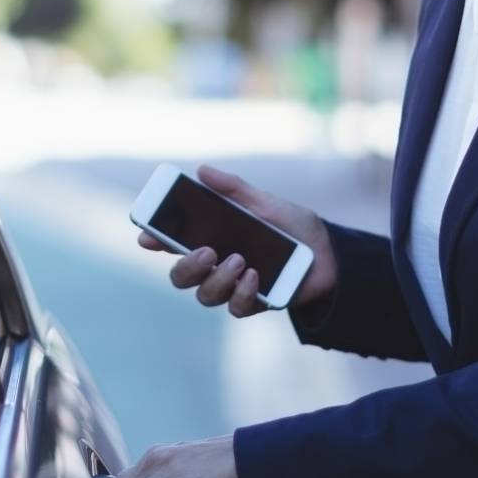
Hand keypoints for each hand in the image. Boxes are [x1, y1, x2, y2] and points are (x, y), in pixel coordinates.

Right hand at [137, 164, 336, 316]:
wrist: (330, 254)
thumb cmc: (293, 227)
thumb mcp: (265, 202)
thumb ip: (234, 189)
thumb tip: (202, 170)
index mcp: (213, 238)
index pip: (173, 242)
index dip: (155, 240)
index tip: (147, 237)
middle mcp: (216, 266)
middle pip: (180, 276)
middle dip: (187, 266)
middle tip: (206, 251)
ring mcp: (233, 287)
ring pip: (204, 294)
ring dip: (218, 278)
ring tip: (239, 260)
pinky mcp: (254, 303)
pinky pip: (235, 307)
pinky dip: (242, 292)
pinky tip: (255, 276)